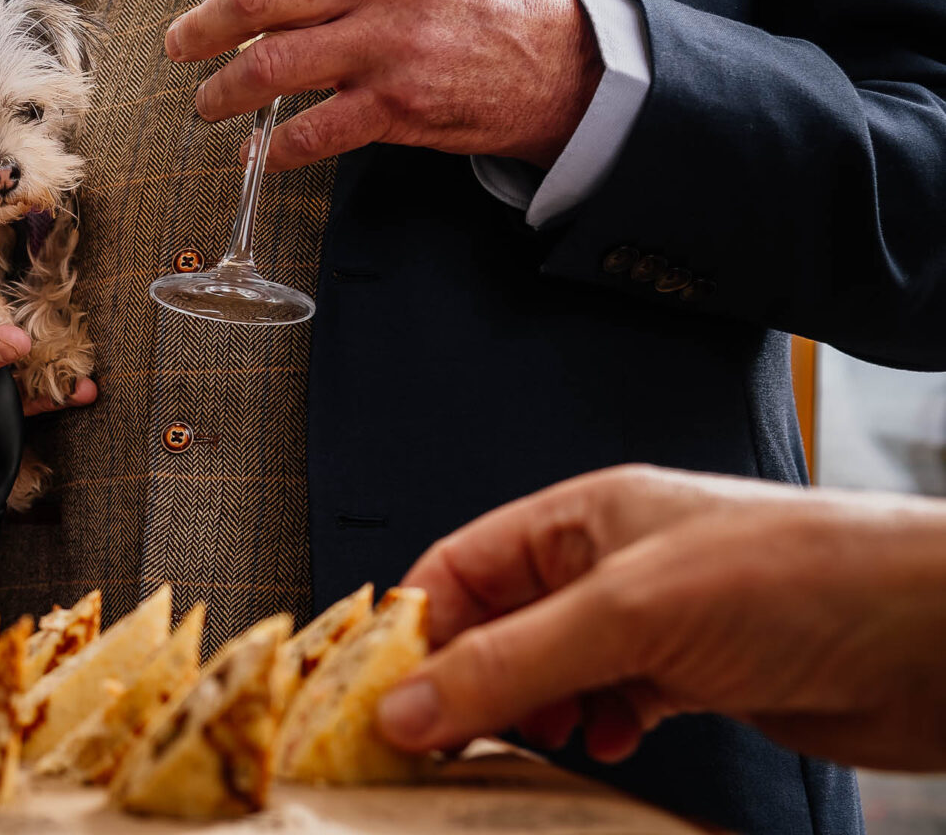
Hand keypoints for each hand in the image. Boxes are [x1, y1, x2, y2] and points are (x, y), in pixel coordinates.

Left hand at [164, 0, 600, 170]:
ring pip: (272, 66)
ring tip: (208, 100)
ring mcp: (387, 47)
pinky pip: (312, 133)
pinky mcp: (395, 107)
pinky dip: (276, 149)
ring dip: (224, 90)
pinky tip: (262, 152)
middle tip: (181, 42)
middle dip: (202, 25)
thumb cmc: (471, 0)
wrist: (547, 63)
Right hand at [376, 465, 945, 771]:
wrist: (934, 635)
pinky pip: (610, 705)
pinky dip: (596, 730)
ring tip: (528, 748)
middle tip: (432, 745)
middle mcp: (610, 566)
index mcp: (582, 519)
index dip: (413, 629)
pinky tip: (608, 745)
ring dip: (530, 716)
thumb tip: (410, 705)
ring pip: (552, 673)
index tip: (375, 696)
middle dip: (466, 685)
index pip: (462, 566)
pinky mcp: (692, 676)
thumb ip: (513, 663)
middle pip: (500, 626)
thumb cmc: (803, 578)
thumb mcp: (630, 614)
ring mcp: (651, 624)